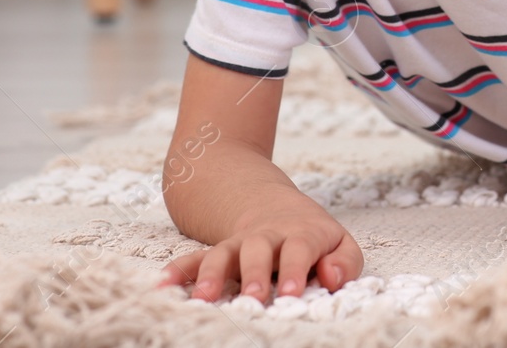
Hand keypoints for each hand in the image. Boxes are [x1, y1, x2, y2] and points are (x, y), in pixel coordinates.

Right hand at [157, 193, 361, 303]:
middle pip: (258, 249)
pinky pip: (196, 259)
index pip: (299, 248)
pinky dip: (179, 271)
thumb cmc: (312, 236)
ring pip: (223, 253)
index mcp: (301, 233)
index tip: (290, 292)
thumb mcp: (339, 242)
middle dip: (254, 273)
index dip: (295, 269)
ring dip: (212, 274)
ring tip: (204, 298)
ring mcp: (239, 243)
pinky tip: (163, 285)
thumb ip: (344, 262)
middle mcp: (267, 236)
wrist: (273, 207)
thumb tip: (331, 278)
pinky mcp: (218, 252)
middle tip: (252, 298)